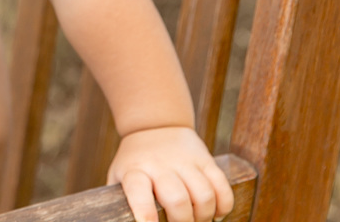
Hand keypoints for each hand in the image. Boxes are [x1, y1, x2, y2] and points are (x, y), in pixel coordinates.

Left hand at [107, 126, 233, 221]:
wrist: (154, 126)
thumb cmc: (135, 164)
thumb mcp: (119, 178)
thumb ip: (120, 202)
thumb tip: (116, 221)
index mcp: (135, 171)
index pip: (138, 191)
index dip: (144, 212)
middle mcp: (160, 165)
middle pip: (177, 199)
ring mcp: (185, 161)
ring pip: (203, 195)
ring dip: (203, 217)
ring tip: (196, 220)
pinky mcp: (206, 160)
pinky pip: (222, 187)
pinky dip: (223, 206)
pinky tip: (215, 212)